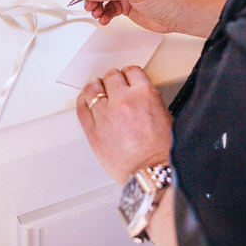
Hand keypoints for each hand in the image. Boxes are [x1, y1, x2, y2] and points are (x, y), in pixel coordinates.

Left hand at [76, 66, 171, 184]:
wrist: (152, 174)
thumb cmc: (162, 152)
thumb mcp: (164, 115)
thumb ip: (146, 100)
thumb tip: (135, 96)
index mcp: (145, 94)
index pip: (131, 71)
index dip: (128, 75)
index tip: (127, 80)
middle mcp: (124, 100)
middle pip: (111, 76)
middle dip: (113, 81)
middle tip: (113, 87)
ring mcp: (105, 115)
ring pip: (92, 88)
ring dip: (96, 88)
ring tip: (97, 91)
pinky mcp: (92, 131)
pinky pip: (81, 108)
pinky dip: (82, 102)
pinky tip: (86, 103)